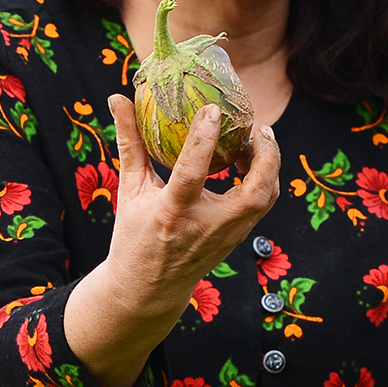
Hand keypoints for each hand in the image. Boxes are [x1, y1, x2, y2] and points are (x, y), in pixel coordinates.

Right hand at [67, 91, 283, 386]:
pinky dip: (263, 178)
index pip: (192, 173)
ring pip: (265, 198)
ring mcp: (227, 235)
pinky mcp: (237, 238)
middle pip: (253, 193)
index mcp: (172, 212)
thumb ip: (130, 142)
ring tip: (257, 137)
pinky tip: (252, 158)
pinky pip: (261, 204)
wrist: (149, 288)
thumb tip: (117, 98)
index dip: (204, 139)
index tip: (214, 109)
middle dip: (265, 156)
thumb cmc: (135, 234)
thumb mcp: (128, 189)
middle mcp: (206, 226)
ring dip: (269, 165)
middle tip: (258, 125)